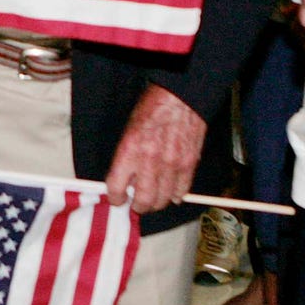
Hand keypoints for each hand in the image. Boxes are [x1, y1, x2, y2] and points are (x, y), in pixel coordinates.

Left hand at [105, 84, 205, 212]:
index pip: (117, 188)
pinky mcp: (188, 164)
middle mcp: (150, 161)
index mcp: (129, 150)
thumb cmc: (153, 109)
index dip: (115, 198)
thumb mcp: (129, 131)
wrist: (180, 97)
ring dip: (156, 202)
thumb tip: (125, 182)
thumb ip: (126, 158)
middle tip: (136, 204)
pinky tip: (171, 191)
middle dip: (137, 206)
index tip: (117, 199)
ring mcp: (171, 165)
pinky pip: (181, 191)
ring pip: (162, 200)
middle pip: (142, 202)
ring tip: (153, 197)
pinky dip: (175, 195)